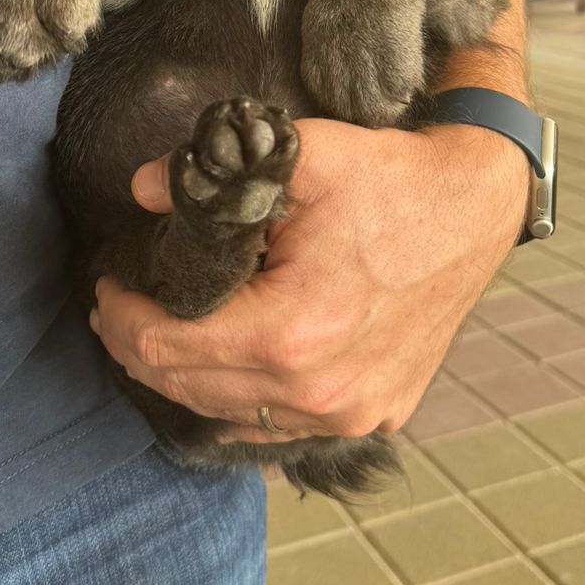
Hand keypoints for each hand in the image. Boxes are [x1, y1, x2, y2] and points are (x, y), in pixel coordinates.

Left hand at [89, 118, 531, 442]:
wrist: (477, 207)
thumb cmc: (393, 181)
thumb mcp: (306, 157)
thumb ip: (216, 173)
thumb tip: (141, 186)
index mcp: (291, 334)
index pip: (167, 347)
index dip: (122, 318)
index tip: (107, 287)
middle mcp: (319, 392)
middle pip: (188, 389)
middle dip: (141, 349)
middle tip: (119, 310)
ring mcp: (350, 413)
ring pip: (231, 415)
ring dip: (188, 378)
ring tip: (164, 335)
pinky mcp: (375, 415)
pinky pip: (282, 427)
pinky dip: (243, 402)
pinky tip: (226, 369)